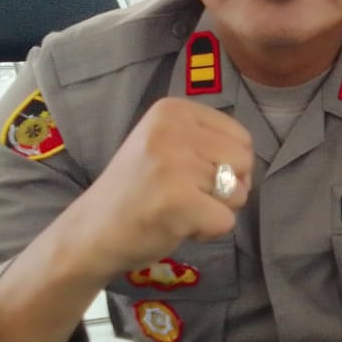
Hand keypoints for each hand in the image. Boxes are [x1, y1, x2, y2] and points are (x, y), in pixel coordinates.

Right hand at [65, 98, 254, 281]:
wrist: (91, 230)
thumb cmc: (137, 189)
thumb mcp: (165, 144)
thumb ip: (206, 142)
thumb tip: (250, 163)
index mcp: (172, 110)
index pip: (240, 136)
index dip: (227, 164)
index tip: (189, 174)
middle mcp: (173, 130)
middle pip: (245, 162)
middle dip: (227, 187)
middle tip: (186, 196)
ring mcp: (174, 165)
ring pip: (239, 193)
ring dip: (215, 209)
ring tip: (178, 208)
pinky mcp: (178, 202)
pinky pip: (226, 221)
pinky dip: (207, 231)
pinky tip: (176, 225)